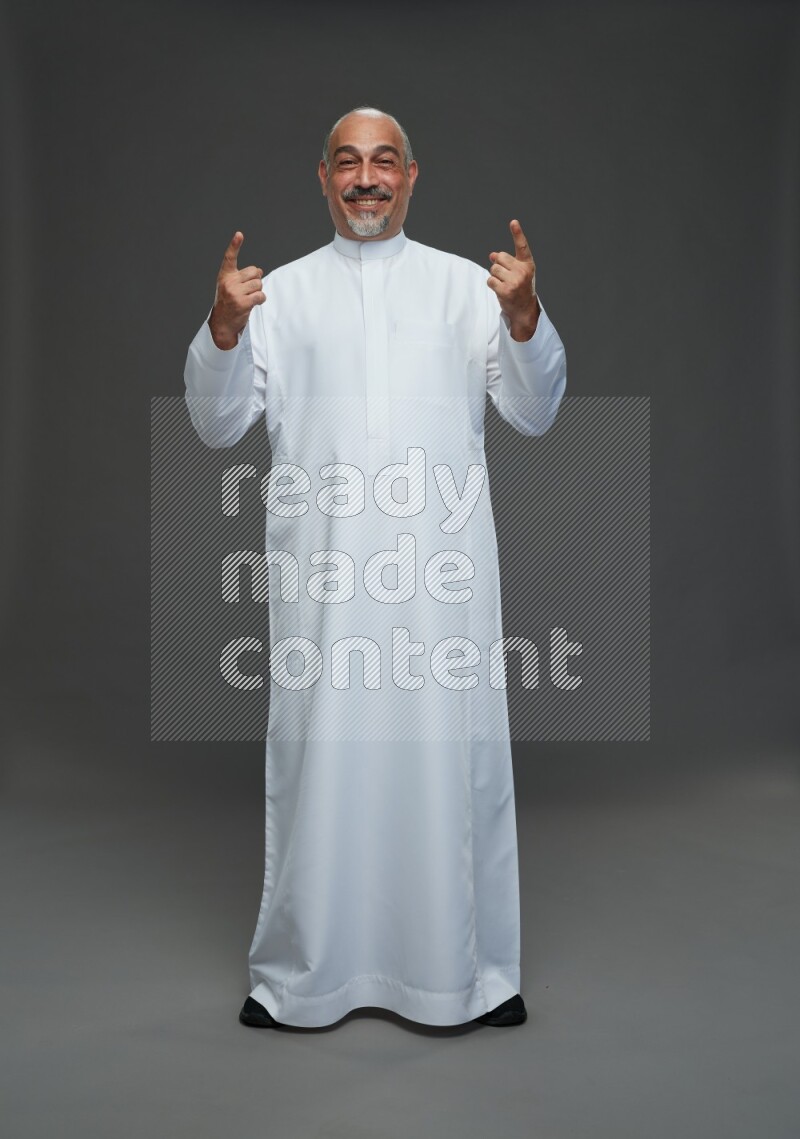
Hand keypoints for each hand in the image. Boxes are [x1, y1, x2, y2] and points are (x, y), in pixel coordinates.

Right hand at [208, 231, 265, 349]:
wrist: (222, 324)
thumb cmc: (229, 304)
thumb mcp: (230, 287)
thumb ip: (243, 277)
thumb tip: (260, 270)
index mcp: (225, 276)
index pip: (229, 257)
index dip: (235, 245)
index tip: (239, 234)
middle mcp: (228, 282)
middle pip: (255, 272)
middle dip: (256, 281)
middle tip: (248, 291)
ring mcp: (234, 292)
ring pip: (259, 284)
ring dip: (258, 292)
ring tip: (249, 299)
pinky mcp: (242, 303)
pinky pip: (260, 295)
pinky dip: (261, 300)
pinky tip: (254, 304)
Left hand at [487, 219, 540, 341]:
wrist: (524, 309)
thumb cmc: (520, 288)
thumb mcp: (517, 272)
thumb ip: (506, 262)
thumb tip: (492, 254)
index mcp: (527, 264)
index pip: (522, 246)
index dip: (517, 233)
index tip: (513, 222)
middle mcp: (523, 271)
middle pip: (500, 257)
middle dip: (499, 266)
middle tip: (506, 277)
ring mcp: (515, 281)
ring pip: (493, 269)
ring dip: (495, 276)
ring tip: (504, 284)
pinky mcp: (506, 290)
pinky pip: (490, 280)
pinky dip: (492, 285)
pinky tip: (500, 290)